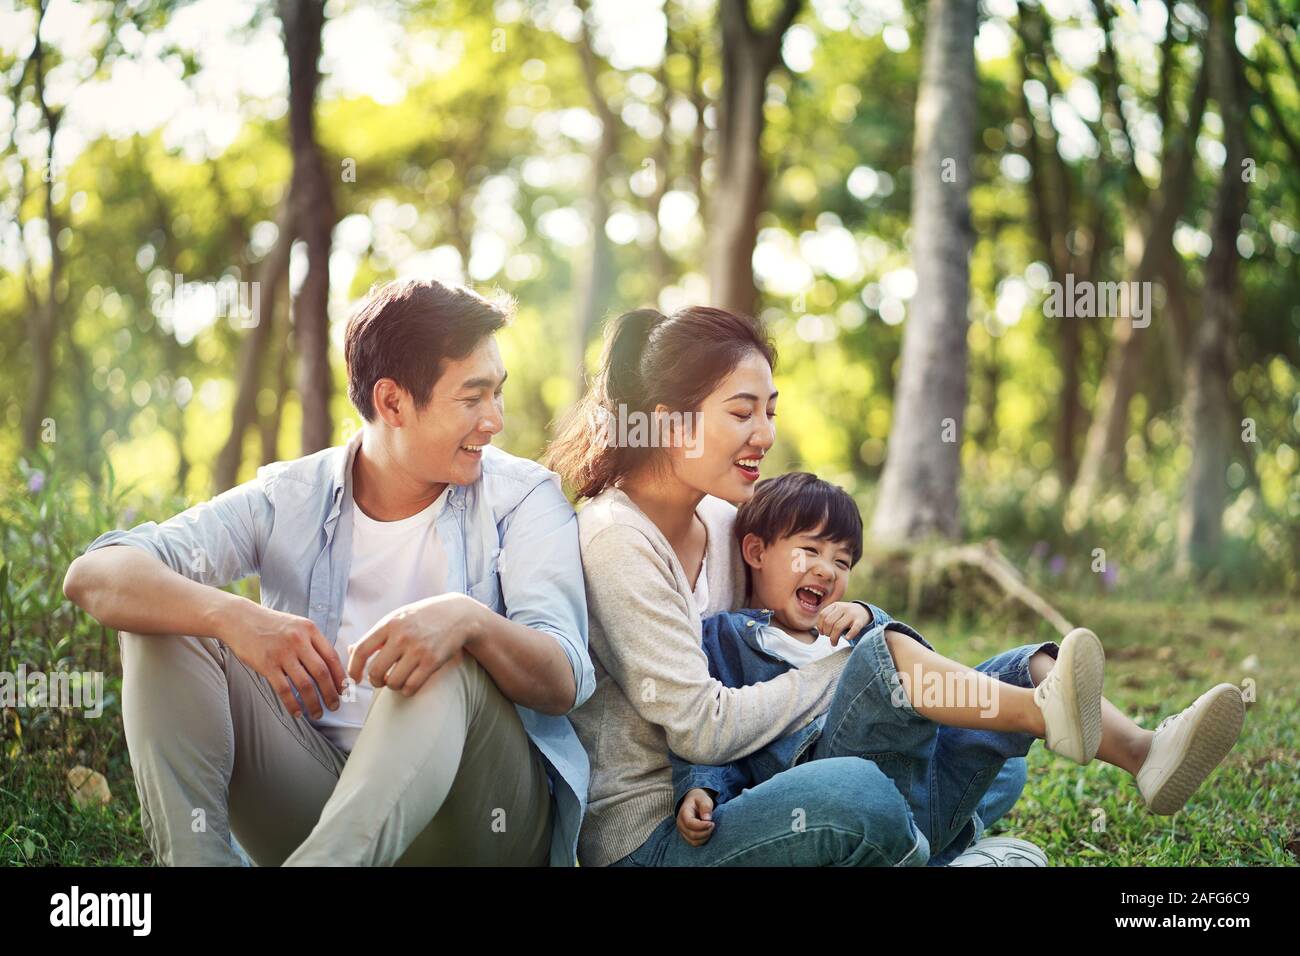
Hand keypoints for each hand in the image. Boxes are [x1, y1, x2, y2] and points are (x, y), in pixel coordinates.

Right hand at [218, 600, 345, 719]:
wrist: (240, 619)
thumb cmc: (270, 624)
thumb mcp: (297, 625)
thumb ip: (312, 642)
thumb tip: (329, 667)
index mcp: (310, 630)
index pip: (332, 657)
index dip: (340, 677)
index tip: (343, 690)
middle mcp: (298, 640)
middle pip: (321, 672)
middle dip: (331, 693)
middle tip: (335, 706)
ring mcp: (282, 653)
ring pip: (305, 684)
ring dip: (313, 703)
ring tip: (317, 713)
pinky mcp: (267, 664)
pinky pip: (284, 689)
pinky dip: (292, 703)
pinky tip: (297, 712)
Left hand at [348, 592, 484, 696]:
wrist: (458, 614)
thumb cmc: (423, 617)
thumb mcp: (398, 618)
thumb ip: (375, 635)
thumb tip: (349, 651)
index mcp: (389, 624)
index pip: (360, 650)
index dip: (353, 669)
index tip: (356, 678)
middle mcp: (401, 637)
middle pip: (375, 671)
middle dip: (375, 681)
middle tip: (380, 680)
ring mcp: (418, 650)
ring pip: (393, 682)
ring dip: (392, 686)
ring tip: (397, 679)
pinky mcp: (432, 662)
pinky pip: (411, 686)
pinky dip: (406, 690)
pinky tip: (409, 683)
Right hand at [676, 788, 715, 846]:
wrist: (694, 802)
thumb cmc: (699, 800)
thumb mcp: (703, 799)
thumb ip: (705, 806)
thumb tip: (707, 818)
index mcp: (683, 813)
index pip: (689, 823)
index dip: (701, 826)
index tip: (712, 823)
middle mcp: (681, 824)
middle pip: (692, 834)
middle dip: (705, 832)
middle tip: (713, 825)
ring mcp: (683, 831)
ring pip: (693, 841)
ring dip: (705, 837)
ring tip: (710, 828)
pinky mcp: (687, 836)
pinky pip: (695, 843)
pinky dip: (703, 840)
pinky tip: (707, 832)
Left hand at [816, 601, 870, 644]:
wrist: (863, 611)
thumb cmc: (846, 615)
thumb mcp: (837, 612)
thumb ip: (828, 618)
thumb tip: (820, 632)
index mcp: (835, 605)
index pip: (823, 615)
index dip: (820, 626)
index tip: (822, 633)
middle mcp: (843, 608)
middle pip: (829, 622)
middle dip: (827, 633)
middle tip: (830, 638)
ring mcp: (852, 614)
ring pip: (838, 627)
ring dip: (834, 638)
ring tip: (834, 643)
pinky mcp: (860, 621)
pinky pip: (854, 629)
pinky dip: (850, 635)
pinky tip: (847, 639)